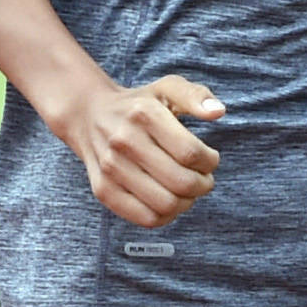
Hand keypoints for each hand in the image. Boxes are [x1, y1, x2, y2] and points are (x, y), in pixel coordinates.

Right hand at [59, 72, 221, 223]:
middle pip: (181, 182)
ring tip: (187, 190)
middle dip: (203, 184)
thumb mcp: (167, 88)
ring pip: (166, 204)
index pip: (191, 153)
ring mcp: (110, 168)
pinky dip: (166, 216)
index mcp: (144, 114)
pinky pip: (145, 218)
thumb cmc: (138, 105)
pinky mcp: (103, 190)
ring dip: (187, 202)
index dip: (210, 162)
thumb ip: (196, 95)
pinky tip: (169, 202)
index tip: (210, 159)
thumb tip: (217, 112)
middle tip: (203, 179)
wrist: (89, 115)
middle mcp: (124, 141)